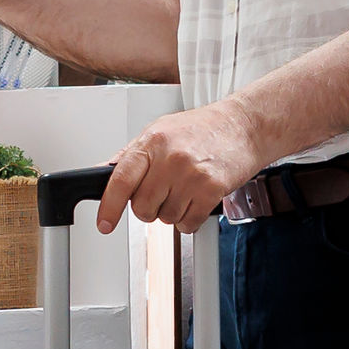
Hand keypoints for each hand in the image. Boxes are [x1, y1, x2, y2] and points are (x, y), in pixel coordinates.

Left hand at [94, 104, 267, 232]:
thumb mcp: (160, 130)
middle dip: (149, 208)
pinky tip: (197, 199)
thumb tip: (104, 173)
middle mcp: (170, 158)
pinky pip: (188, 223)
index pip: (121, 180)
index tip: (105, 223)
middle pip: (142, 207)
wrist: (244, 125)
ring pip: (166, 218)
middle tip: (162, 193)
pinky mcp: (212, 189)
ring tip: (185, 189)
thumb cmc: (203, 128)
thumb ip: (131, 154)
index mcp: (153, 141)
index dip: (109, 206)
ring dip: (172, 212)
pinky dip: (190, 219)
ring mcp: (192, 174)